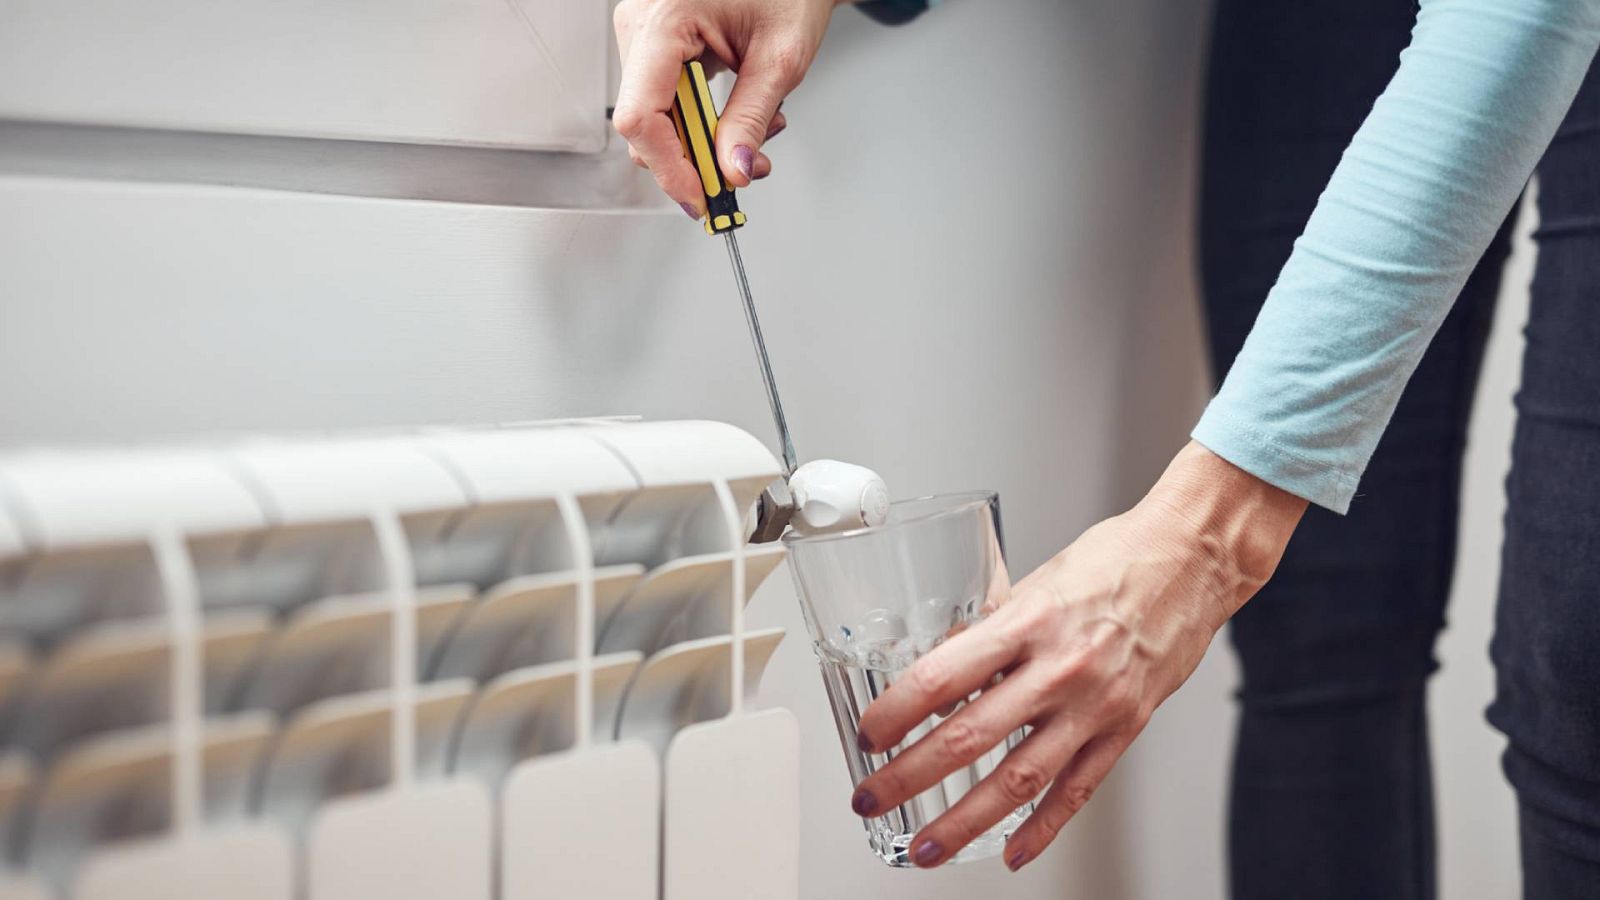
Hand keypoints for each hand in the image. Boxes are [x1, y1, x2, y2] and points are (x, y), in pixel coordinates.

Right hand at [611, 0, 840, 215]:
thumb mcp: (781, 59)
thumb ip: (752, 120)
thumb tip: (732, 172)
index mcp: (664, 18)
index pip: (642, 116)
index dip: (669, 167)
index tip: (701, 197)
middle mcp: (641, 25)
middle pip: (646, 124)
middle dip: (697, 158)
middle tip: (746, 170)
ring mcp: (642, 35)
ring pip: (655, 119)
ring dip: (705, 141)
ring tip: (759, 130)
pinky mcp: (654, 45)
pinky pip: (664, 102)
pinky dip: (701, 122)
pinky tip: (736, 116)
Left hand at [849, 441, 1307, 868]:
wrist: (1194, 561)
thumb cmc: (1117, 559)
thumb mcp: (1037, 580)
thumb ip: (992, 626)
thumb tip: (945, 654)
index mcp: (1027, 621)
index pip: (942, 677)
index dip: (896, 712)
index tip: (868, 734)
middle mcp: (1059, 668)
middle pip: (968, 736)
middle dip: (909, 776)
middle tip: (871, 798)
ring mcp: (1094, 705)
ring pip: (1018, 779)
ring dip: (963, 821)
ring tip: (924, 846)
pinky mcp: (1125, 729)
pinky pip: (1076, 789)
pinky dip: (1041, 827)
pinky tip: (1011, 851)